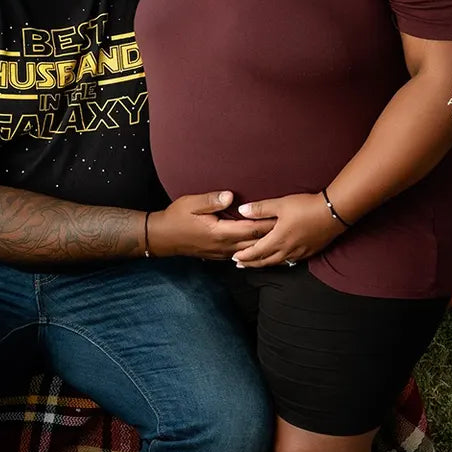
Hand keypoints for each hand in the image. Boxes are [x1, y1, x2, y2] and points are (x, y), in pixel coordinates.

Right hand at [148, 191, 274, 259]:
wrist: (163, 238)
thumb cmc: (176, 218)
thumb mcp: (191, 203)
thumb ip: (212, 200)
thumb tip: (230, 196)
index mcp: (219, 232)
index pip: (251, 228)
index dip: (268, 223)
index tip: (282, 216)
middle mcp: (224, 245)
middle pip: (255, 242)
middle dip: (272, 235)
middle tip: (289, 227)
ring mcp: (222, 253)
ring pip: (250, 251)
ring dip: (265, 245)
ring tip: (281, 238)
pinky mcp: (219, 255)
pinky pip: (241, 255)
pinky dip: (254, 251)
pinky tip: (262, 247)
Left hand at [231, 192, 344, 267]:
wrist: (334, 212)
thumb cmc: (307, 207)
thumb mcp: (281, 204)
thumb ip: (260, 208)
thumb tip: (241, 210)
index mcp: (278, 239)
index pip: (256, 251)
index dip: (245, 256)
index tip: (235, 258)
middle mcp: (287, 249)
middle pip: (265, 261)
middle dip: (251, 263)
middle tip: (240, 265)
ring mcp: (299, 252)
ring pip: (277, 263)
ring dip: (264, 264)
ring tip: (256, 265)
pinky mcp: (309, 251)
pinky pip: (290, 261)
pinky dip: (279, 262)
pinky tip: (279, 260)